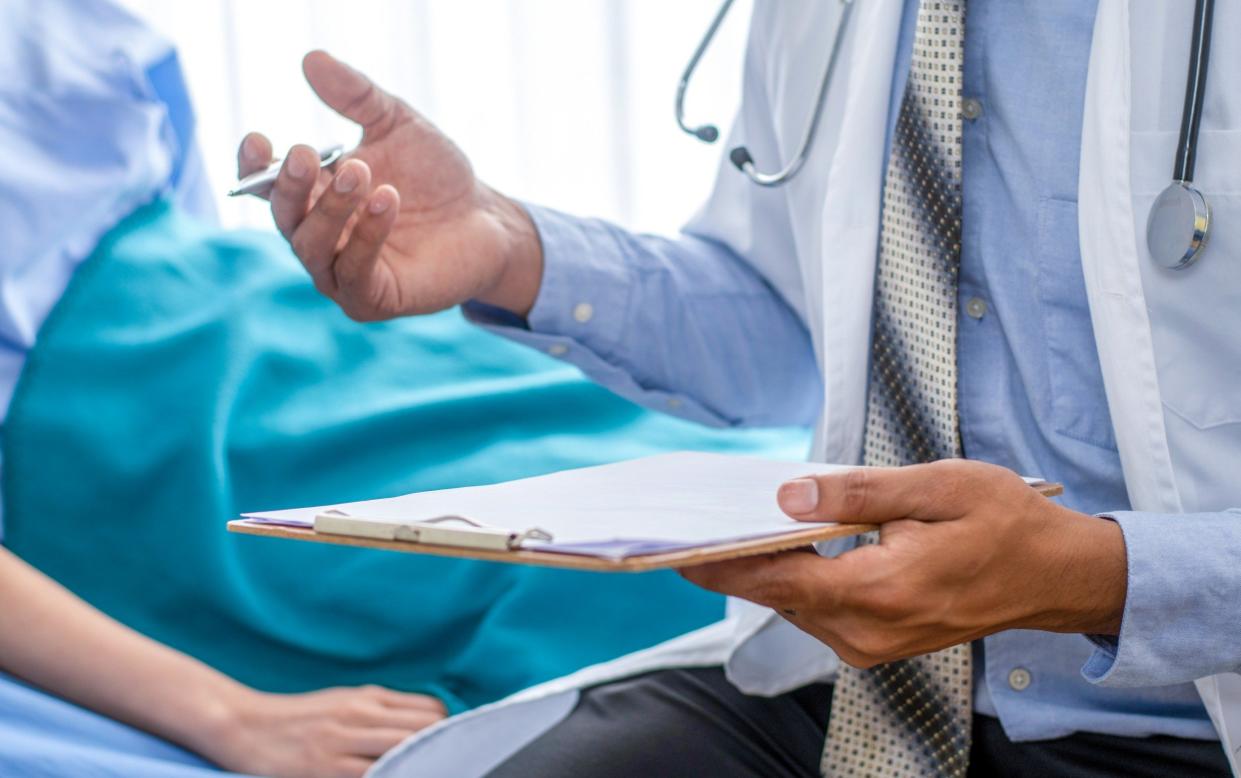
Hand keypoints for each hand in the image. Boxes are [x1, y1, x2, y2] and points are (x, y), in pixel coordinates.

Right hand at [202, 685, 445, 777]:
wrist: (243, 724)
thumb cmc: (299, 718)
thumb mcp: (343, 703)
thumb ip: (381, 712)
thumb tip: (424, 725)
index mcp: (369, 697)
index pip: (431, 710)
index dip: (450, 732)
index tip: (456, 749)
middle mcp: (361, 714)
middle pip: (425, 730)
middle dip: (447, 751)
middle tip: (457, 770)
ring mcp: (342, 742)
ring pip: (403, 751)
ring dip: (424, 766)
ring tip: (436, 774)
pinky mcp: (324, 768)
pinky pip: (372, 775)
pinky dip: (391, 776)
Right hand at [237, 50, 542, 320]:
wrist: (485, 219)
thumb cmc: (435, 177)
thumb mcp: (397, 124)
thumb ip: (357, 96)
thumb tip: (312, 59)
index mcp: (313, 197)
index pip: (266, 187)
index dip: (254, 167)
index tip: (259, 139)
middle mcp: (319, 238)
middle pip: (285, 217)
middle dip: (291, 185)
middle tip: (306, 153)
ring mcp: (341, 272)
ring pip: (313, 247)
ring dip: (332, 209)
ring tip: (362, 173)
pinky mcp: (372, 299)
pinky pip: (354, 272)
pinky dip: (366, 238)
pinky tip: (386, 202)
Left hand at [681, 460, 1127, 667]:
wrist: (1054, 575)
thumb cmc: (1004, 523)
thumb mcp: (936, 486)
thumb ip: (858, 492)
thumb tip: (789, 496)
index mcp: (881, 589)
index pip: (777, 579)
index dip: (722, 562)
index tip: (677, 545)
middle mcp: (868, 630)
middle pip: (777, 594)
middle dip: (736, 558)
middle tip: (698, 518)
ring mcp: (871, 644)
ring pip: (794, 605)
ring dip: (765, 569)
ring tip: (734, 525)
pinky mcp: (877, 643)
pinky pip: (818, 612)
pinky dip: (795, 581)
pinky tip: (786, 547)